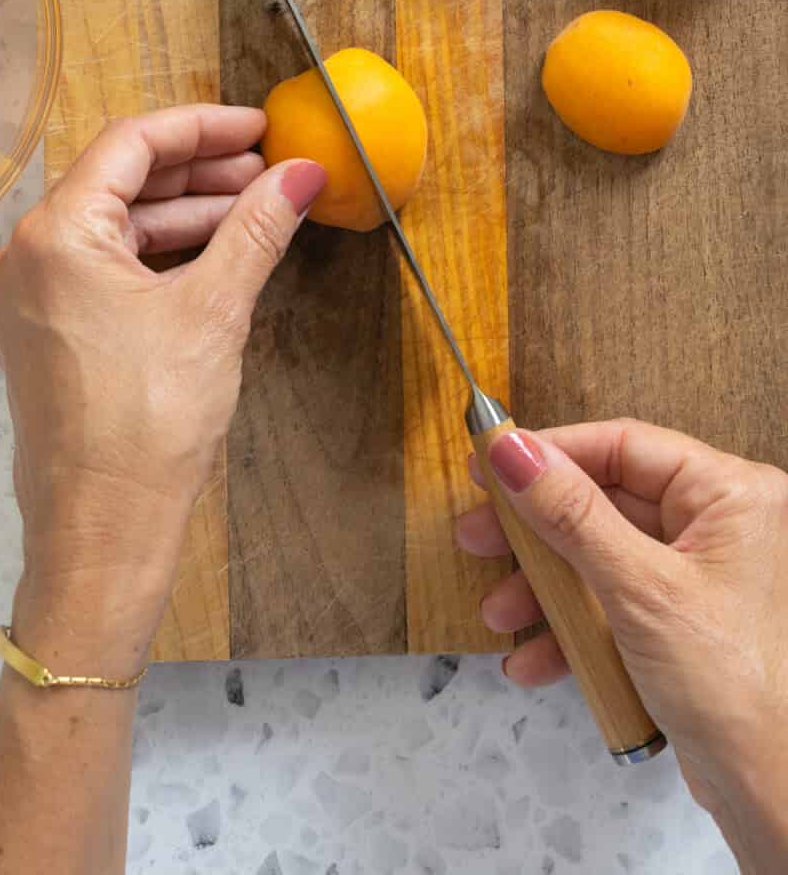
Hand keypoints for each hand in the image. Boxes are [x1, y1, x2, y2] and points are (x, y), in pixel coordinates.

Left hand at [0, 105, 325, 669]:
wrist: (101, 531)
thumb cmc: (147, 424)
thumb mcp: (214, 311)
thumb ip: (256, 230)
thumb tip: (301, 174)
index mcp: (55, 234)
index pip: (131, 144)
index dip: (201, 127)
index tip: (259, 127)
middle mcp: (28, 254)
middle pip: (119, 180)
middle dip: (198, 172)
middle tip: (268, 170)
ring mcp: (32, 296)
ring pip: (115, 226)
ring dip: (184, 214)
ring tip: (256, 210)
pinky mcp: (47, 332)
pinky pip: (105, 267)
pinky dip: (161, 255)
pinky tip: (217, 255)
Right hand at [457, 420, 787, 869]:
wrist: (771, 792)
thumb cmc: (736, 688)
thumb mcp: (637, 589)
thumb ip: (569, 513)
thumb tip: (512, 451)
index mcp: (730, 495)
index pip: (623, 446)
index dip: (551, 454)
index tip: (489, 463)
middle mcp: (720, 527)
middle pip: (605, 503)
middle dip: (537, 533)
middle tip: (479, 535)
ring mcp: (700, 578)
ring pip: (602, 559)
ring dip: (546, 590)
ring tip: (500, 615)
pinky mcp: (681, 625)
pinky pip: (614, 605)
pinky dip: (574, 629)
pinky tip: (534, 660)